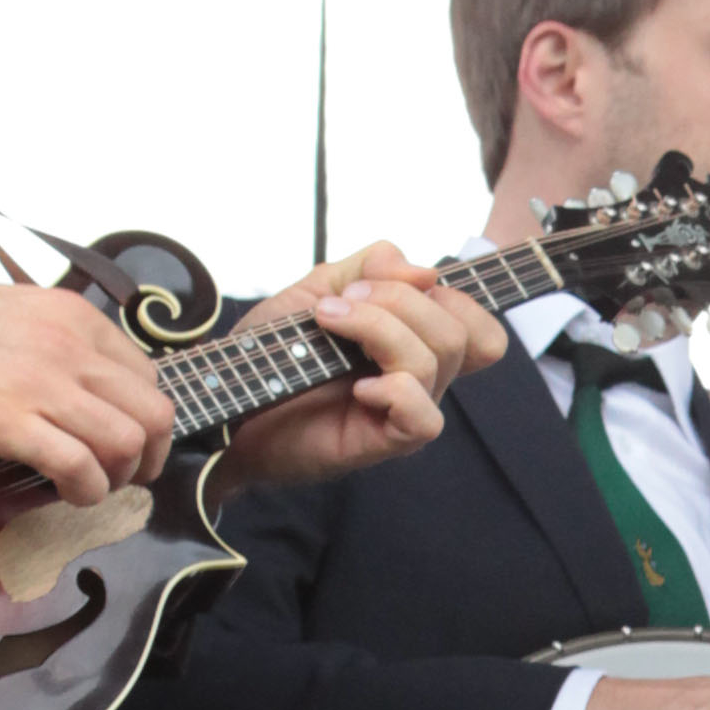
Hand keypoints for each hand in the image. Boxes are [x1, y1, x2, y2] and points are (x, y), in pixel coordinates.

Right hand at [0, 248, 176, 502]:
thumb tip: (73, 377)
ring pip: (127, 443)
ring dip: (120, 478)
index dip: (145, 418)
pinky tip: (68, 494)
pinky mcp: (5, 422)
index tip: (129, 441)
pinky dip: (86, 491)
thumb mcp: (5, 307)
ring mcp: (39, 384)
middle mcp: (68, 346)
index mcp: (71, 316)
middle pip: (153, 412)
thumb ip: (49, 337)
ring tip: (93, 486)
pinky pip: (79, 468)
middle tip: (127, 476)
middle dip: (150, 455)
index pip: (146, 375)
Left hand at [218, 248, 500, 484]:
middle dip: (398, 301)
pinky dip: (394, 391)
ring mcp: (404, 410)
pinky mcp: (385, 443)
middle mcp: (421, 378)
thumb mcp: (319, 288)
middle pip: (459, 333)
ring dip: (378, 328)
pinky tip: (357, 388)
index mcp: (416, 342)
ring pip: (435, 361)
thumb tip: (425, 271)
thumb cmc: (275, 351)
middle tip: (341, 302)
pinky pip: (423, 417)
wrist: (231, 397)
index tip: (386, 280)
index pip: (478, 325)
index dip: (452, 295)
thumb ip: (370, 267)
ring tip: (327, 322)